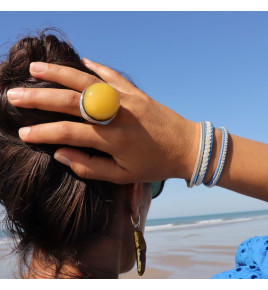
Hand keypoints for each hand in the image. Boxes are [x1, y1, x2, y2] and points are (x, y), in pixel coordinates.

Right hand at [7, 59, 198, 182]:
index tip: (23, 133)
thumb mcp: (122, 175)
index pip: (68, 132)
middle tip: (15, 95)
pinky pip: (110, 75)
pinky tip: (78, 61)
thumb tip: (61, 154)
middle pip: (71, 102)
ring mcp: (126, 99)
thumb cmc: (154, 165)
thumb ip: (89, 166)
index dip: (43, 133)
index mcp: (112, 139)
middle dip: (39, 98)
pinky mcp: (135, 92)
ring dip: (59, 74)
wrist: (186, 147)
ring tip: (35, 68)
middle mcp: (116, 114)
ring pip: (87, 81)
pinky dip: (93, 67)